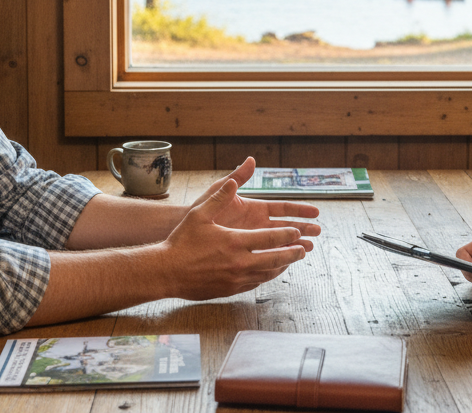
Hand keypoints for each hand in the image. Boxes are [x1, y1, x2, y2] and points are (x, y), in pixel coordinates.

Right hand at [158, 178, 308, 300]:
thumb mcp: (200, 214)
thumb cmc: (182, 241)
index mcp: (235, 242)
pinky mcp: (230, 290)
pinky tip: (270, 271)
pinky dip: (267, 276)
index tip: (297, 232)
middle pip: (275, 258)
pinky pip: (255, 283)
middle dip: (293, 253)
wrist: (166, 272)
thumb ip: (220, 196)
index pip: (270, 238)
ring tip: (292, 260)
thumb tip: (235, 181)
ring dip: (282, 266)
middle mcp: (239, 263)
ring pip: (268, 273)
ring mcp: (236, 279)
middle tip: (304, 248)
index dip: (287, 235)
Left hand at [192, 157, 320, 248]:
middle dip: (303, 229)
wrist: (182, 233)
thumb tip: (251, 159)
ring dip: (294, 245)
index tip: (316, 212)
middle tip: (318, 233)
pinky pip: (266, 257)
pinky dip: (279, 259)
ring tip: (309, 249)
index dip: (300, 210)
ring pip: (279, 243)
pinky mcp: (245, 254)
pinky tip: (289, 263)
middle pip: (285, 226)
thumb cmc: (198, 211)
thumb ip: (237, 177)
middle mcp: (256, 224)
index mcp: (254, 208)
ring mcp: (252, 240)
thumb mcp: (218, 192)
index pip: (283, 208)